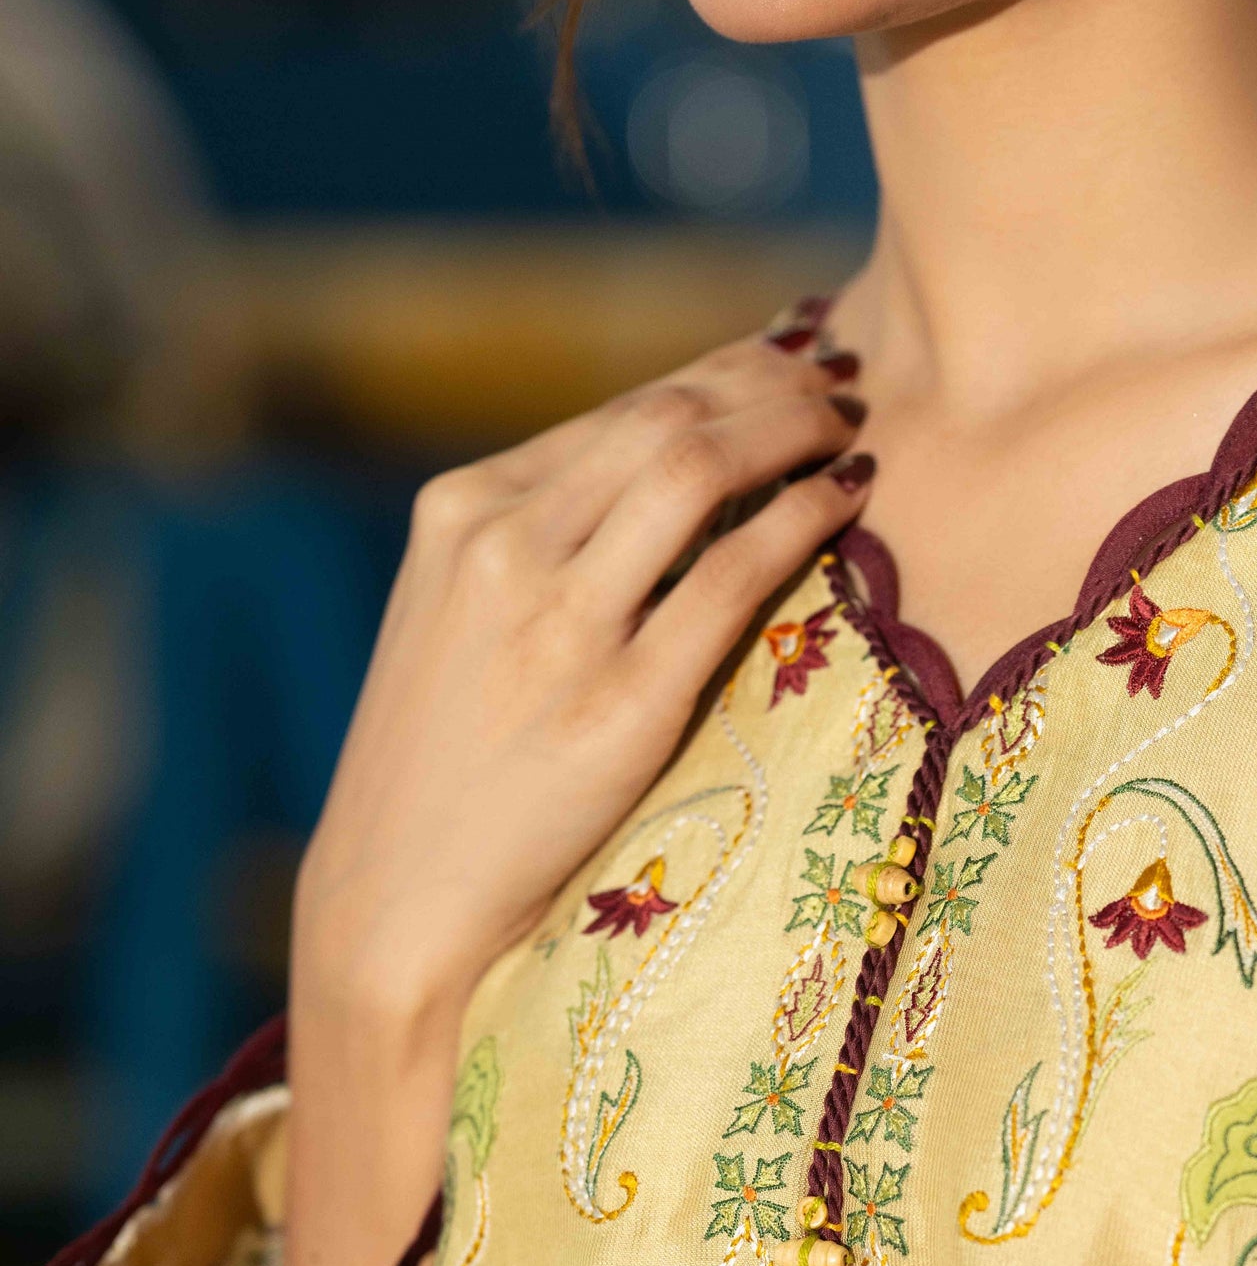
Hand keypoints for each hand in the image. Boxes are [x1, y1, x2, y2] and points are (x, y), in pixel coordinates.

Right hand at [267, 323, 872, 1265]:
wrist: (396, 900)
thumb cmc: (444, 769)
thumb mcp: (462, 624)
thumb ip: (548, 545)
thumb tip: (670, 473)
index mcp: (461, 511)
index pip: (620, 409)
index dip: (721, 373)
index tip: (785, 365)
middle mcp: (504, 547)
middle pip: (666, 415)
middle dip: (768, 384)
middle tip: (841, 379)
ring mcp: (559, 625)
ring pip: (697, 468)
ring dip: (791, 432)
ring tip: (851, 428)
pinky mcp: (616, 705)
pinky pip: (728, 577)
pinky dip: (799, 521)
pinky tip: (845, 500)